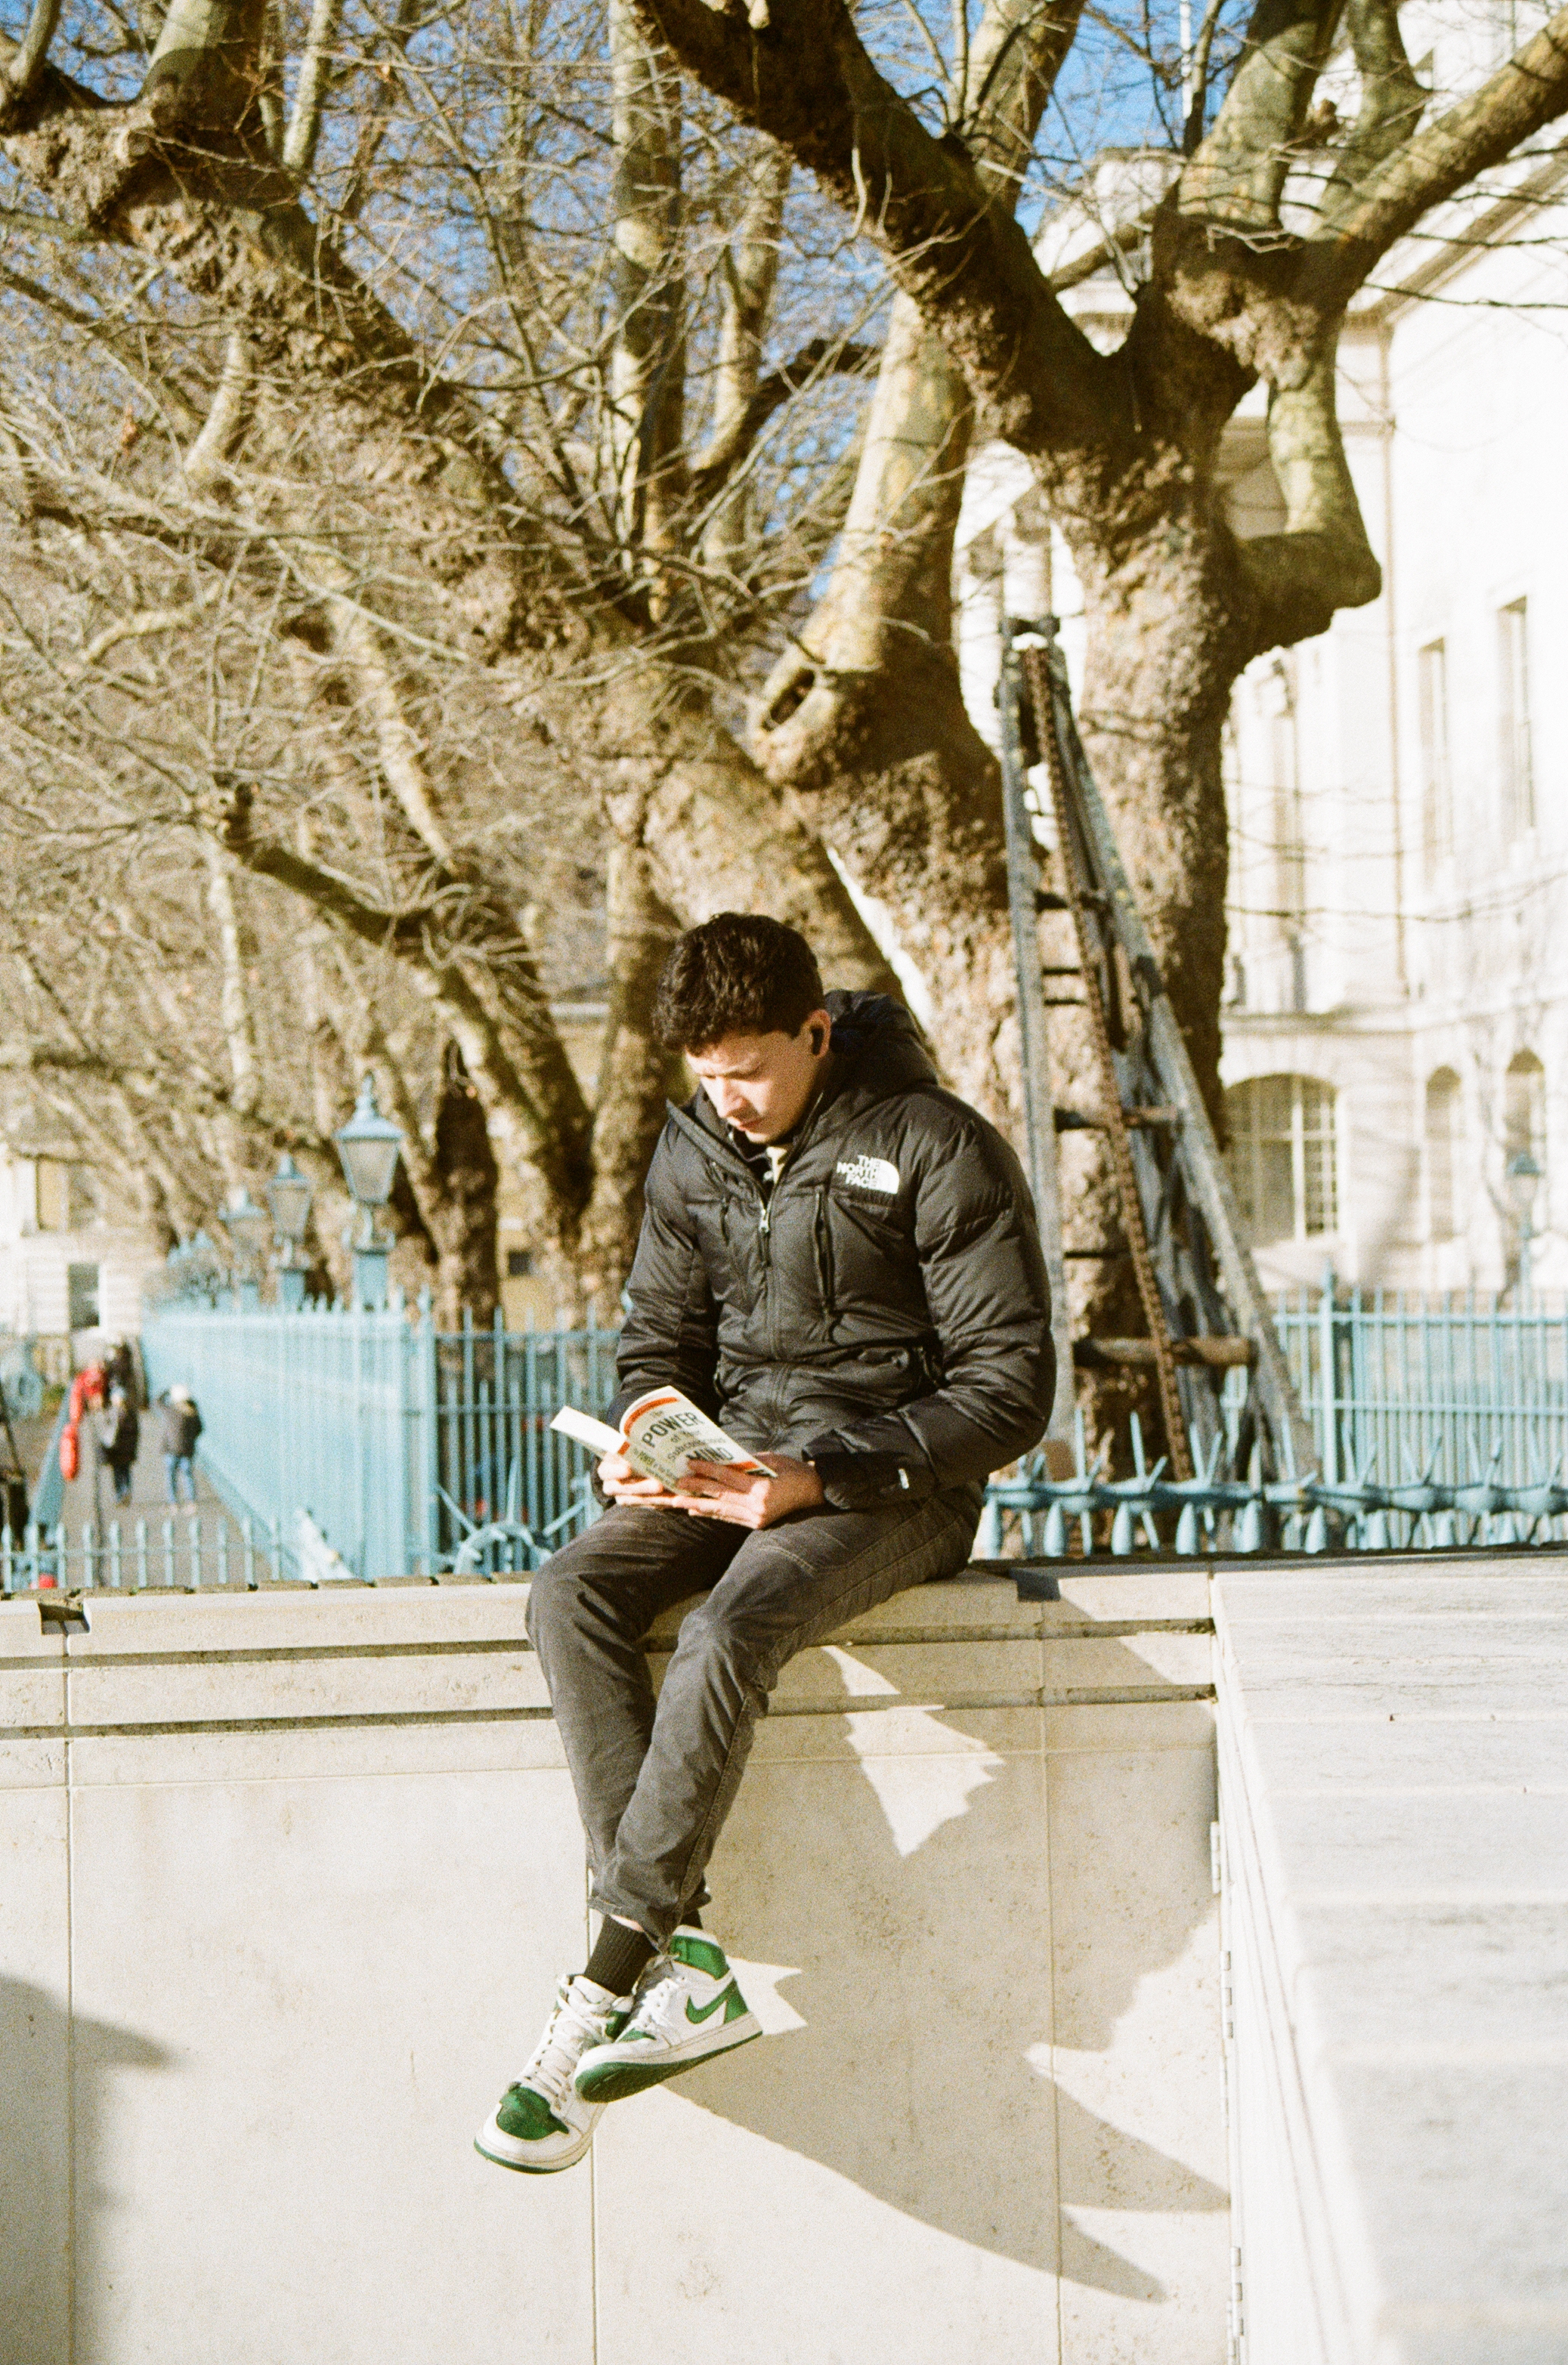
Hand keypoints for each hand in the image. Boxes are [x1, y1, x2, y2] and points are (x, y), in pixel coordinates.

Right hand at [596, 1451, 678, 1503]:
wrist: (629, 1467)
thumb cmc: (632, 1451)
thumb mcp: (629, 1447)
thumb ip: (636, 1445)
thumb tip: (650, 1433)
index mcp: (606, 1467)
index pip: (606, 1471)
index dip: (616, 1471)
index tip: (629, 1468)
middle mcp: (611, 1485)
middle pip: (623, 1488)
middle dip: (642, 1487)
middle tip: (658, 1485)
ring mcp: (621, 1497)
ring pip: (636, 1500)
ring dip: (654, 1498)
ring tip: (671, 1496)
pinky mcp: (635, 1504)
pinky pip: (647, 1506)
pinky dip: (661, 1503)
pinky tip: (674, 1500)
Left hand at [665, 1454, 825, 1529]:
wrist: (817, 1494)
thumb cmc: (795, 1471)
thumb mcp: (773, 1460)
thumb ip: (747, 1462)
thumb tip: (721, 1459)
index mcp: (763, 1489)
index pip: (728, 1478)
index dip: (708, 1470)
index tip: (690, 1463)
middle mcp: (758, 1507)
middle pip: (721, 1496)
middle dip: (697, 1489)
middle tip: (677, 1483)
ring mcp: (757, 1519)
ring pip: (722, 1510)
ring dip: (698, 1504)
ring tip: (678, 1500)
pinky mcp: (756, 1525)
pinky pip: (730, 1517)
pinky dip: (712, 1513)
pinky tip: (696, 1509)